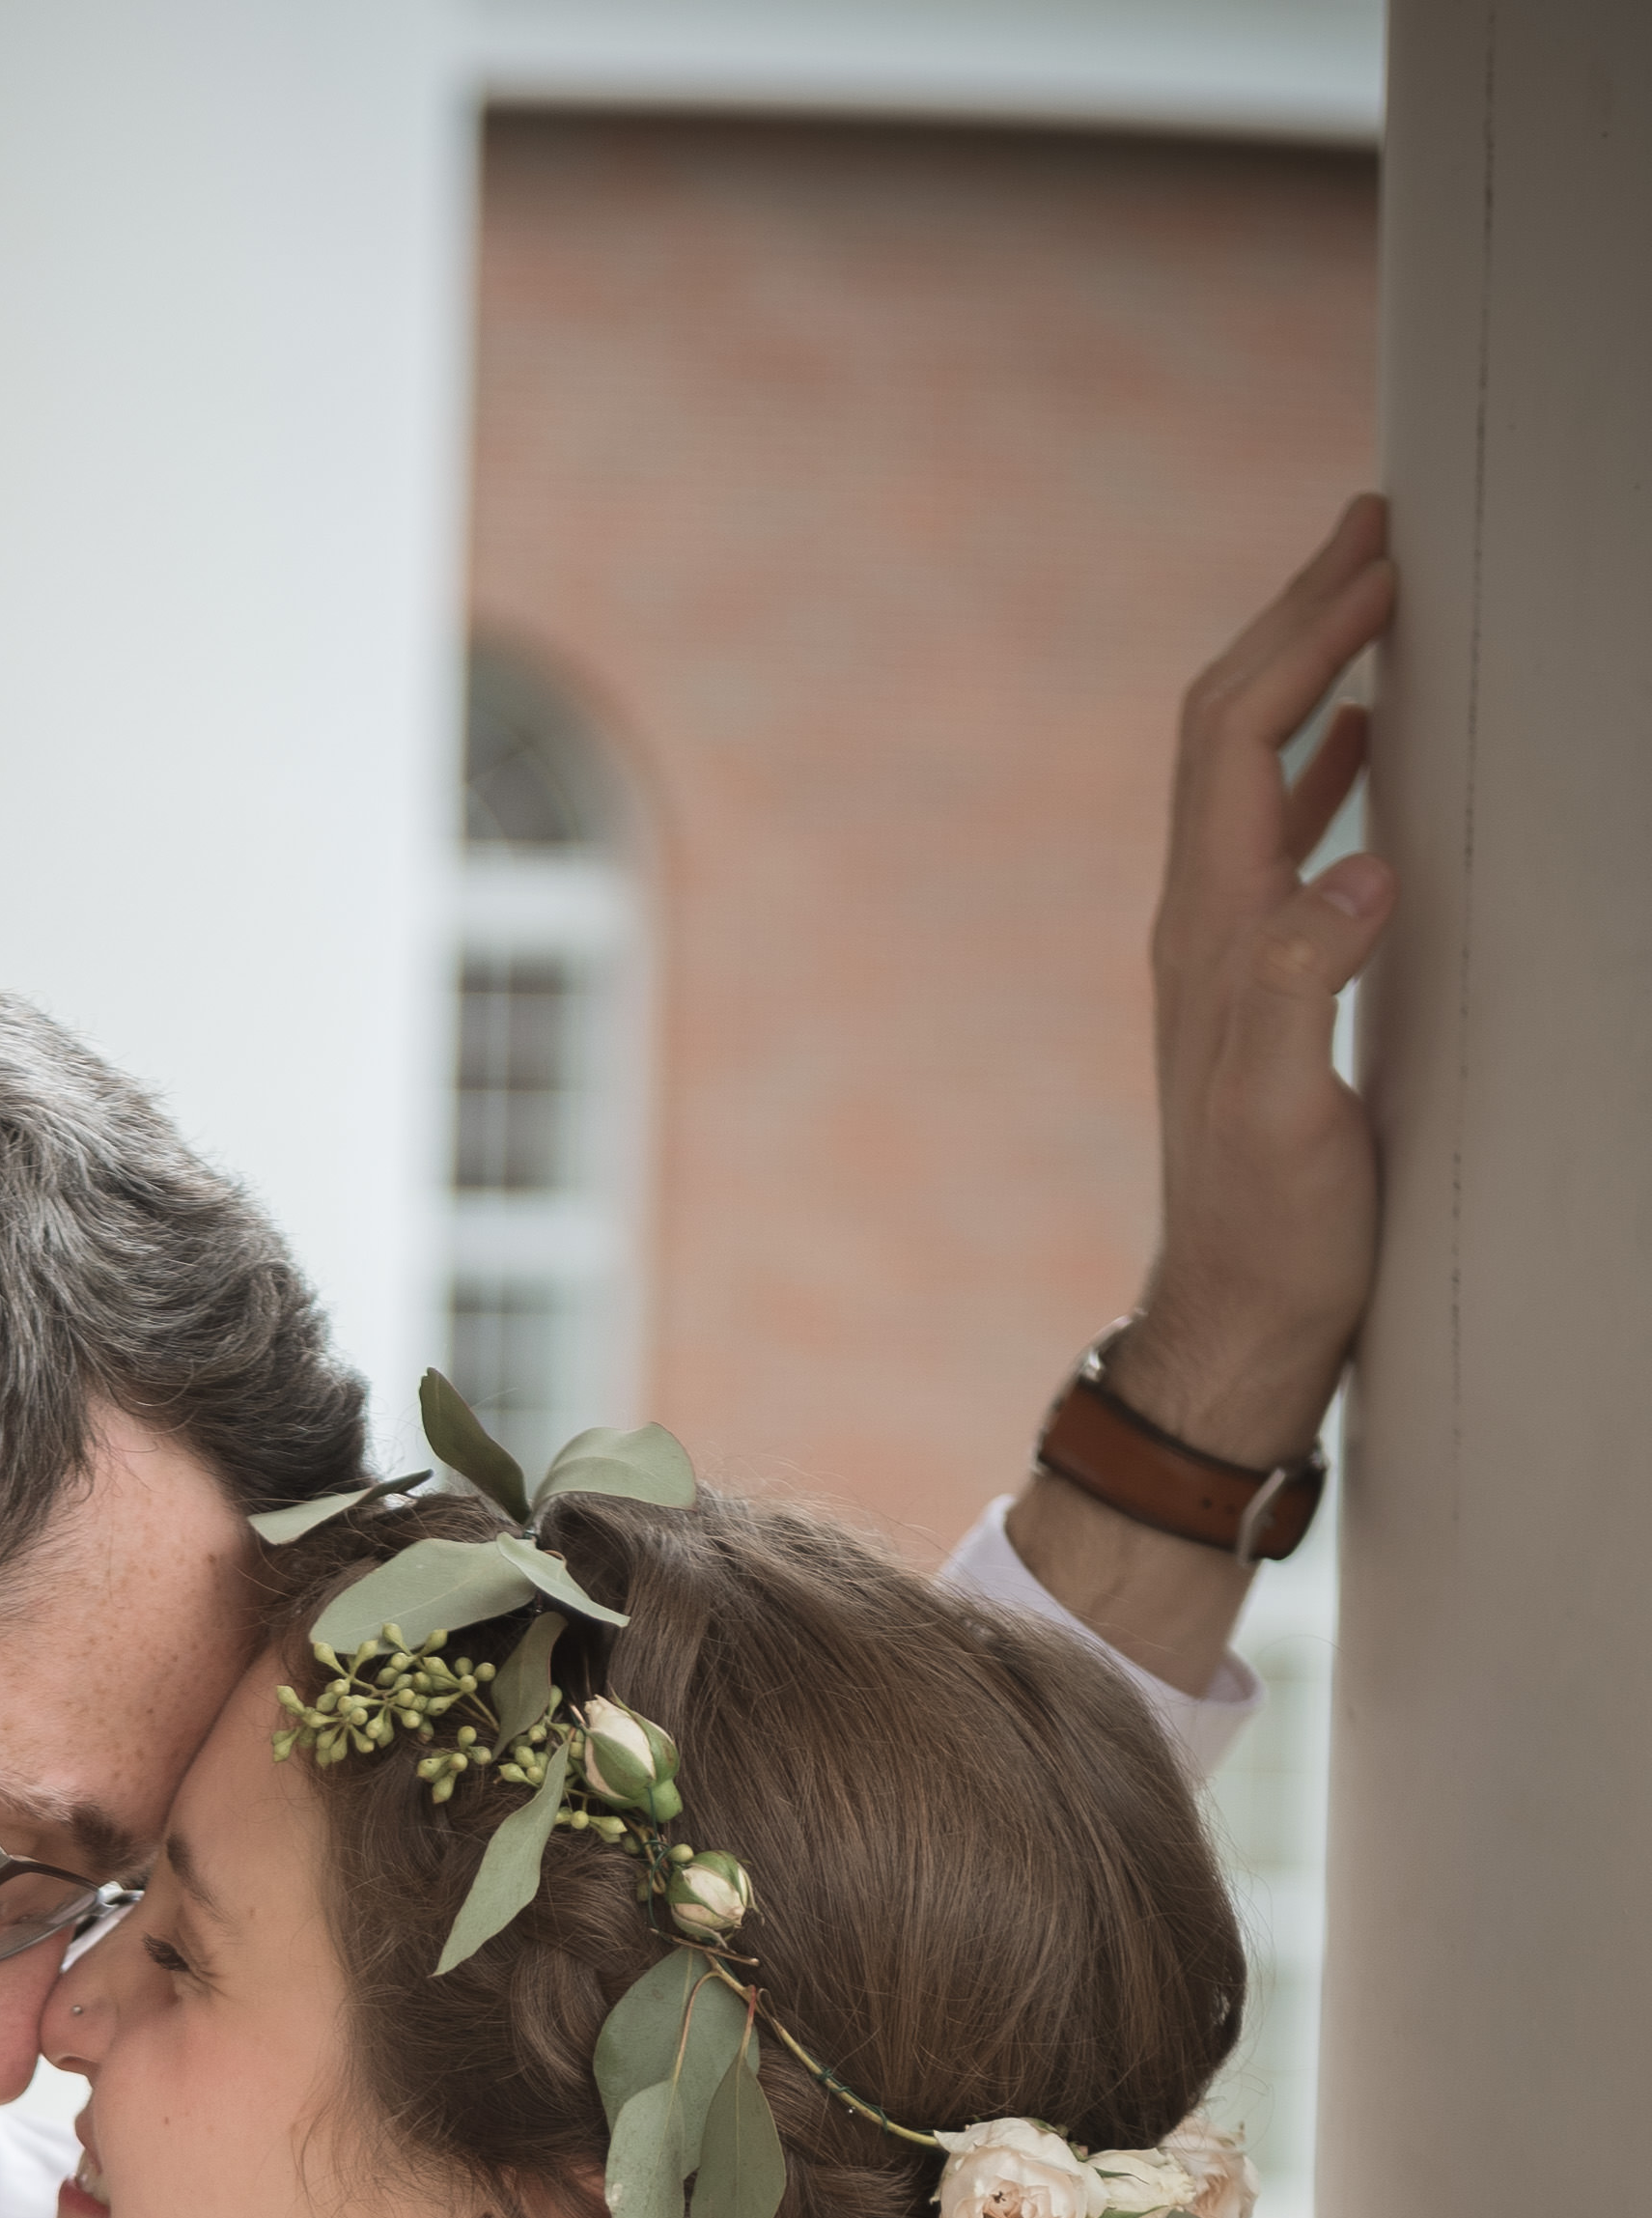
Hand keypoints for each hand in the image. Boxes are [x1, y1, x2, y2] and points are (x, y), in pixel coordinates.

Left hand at [1010, 496, 1397, 1688]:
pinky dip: (1326, 762)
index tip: (1376, 553)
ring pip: (1258, 770)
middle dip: (1298, 616)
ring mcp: (1231, 953)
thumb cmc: (1274, 1237)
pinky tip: (1367, 743)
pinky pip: (1287, 837)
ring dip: (1311, 672)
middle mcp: (1206, 925)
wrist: (1239, 1329)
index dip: (1303, 634)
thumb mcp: (1287, 1116)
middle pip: (1231, 728)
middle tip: (1370, 524)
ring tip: (1372, 594)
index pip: (1240, 737)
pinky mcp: (1265, 988)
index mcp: (1212, 931)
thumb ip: (1307, 987)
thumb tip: (1356, 866)